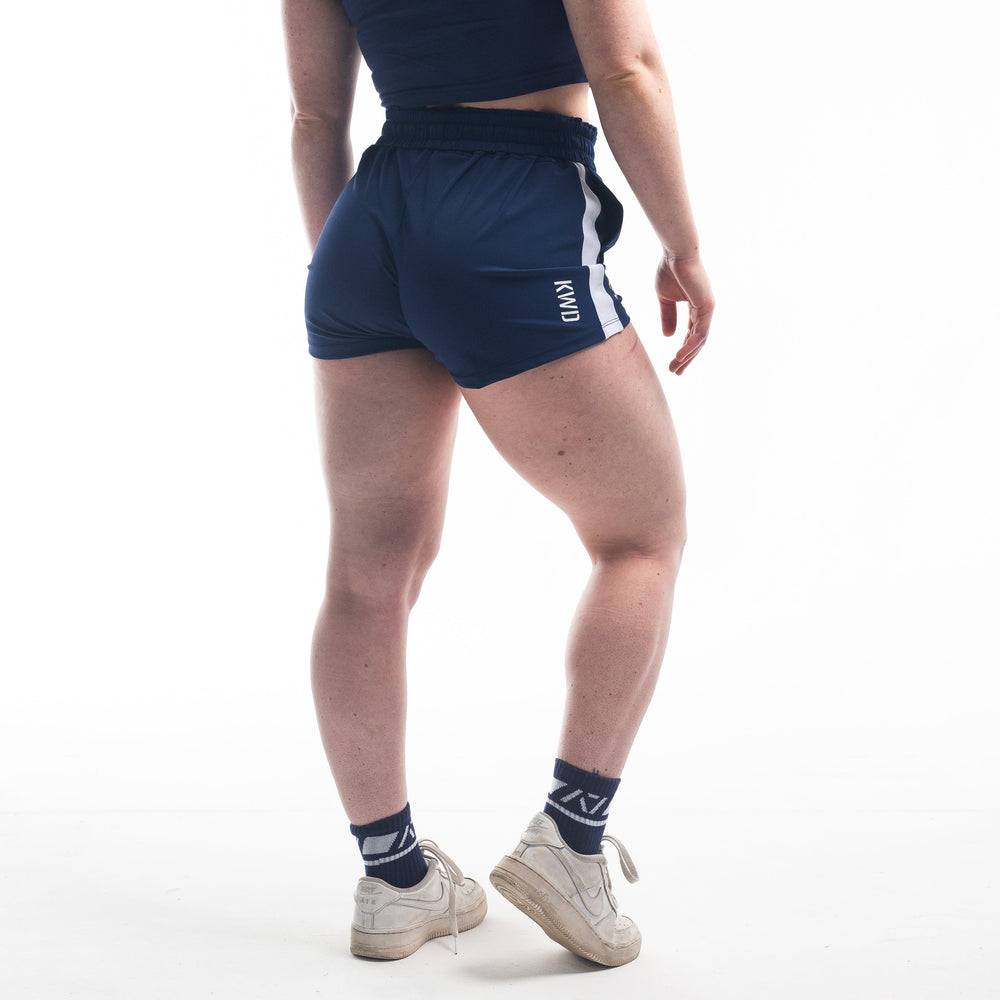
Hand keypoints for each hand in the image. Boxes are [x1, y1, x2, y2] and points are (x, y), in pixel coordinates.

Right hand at [656, 252, 714, 374]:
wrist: (675, 254)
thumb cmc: (670, 271)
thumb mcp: (665, 299)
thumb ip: (667, 317)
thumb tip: (669, 336)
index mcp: (695, 309)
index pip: (690, 335)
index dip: (682, 350)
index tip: (673, 364)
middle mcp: (703, 311)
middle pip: (697, 341)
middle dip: (686, 358)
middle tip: (676, 372)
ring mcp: (707, 309)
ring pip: (699, 340)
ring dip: (688, 355)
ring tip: (676, 367)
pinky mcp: (707, 307)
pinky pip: (700, 332)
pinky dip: (691, 345)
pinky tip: (681, 354)